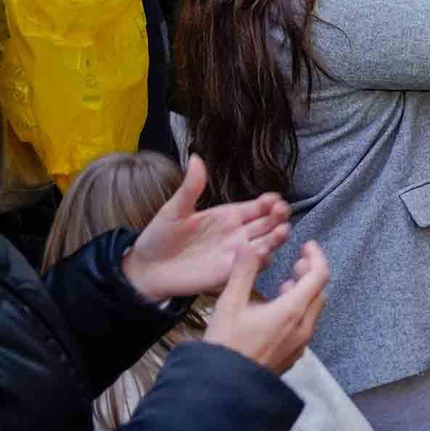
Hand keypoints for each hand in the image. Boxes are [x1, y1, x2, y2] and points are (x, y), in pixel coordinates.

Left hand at [121, 156, 291, 302]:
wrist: (146, 269)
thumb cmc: (159, 238)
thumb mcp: (175, 209)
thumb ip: (191, 187)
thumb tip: (196, 158)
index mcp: (228, 215)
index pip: (258, 206)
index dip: (269, 202)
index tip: (274, 199)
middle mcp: (237, 233)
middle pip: (268, 224)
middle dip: (279, 217)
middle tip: (282, 212)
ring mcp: (236, 253)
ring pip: (266, 244)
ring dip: (277, 239)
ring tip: (282, 231)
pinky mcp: (230, 272)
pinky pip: (252, 266)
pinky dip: (261, 260)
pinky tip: (262, 253)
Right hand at [205, 241, 329, 374]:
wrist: (223, 389)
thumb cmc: (225, 347)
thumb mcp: (229, 304)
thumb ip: (243, 272)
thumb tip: (248, 245)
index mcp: (292, 311)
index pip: (319, 275)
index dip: (316, 256)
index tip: (306, 246)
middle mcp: (303, 328)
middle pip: (319, 292)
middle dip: (311, 273)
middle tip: (297, 261)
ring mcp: (300, 344)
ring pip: (313, 311)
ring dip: (305, 293)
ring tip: (286, 284)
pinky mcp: (293, 356)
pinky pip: (304, 327)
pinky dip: (299, 311)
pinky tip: (279, 311)